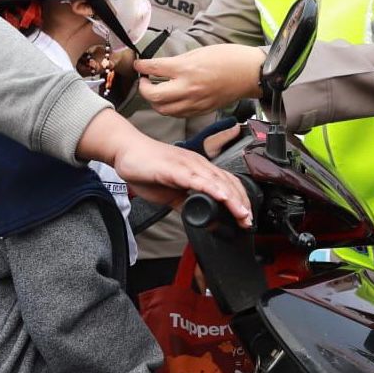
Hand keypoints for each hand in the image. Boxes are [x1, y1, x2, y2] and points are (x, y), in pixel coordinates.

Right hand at [76, 108, 251, 227]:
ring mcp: (187, 164)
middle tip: (248, 221)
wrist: (125, 151)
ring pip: (217, 181)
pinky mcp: (175, 168)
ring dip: (232, 199)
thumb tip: (200, 218)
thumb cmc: (145, 168)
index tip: (245, 218)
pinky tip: (222, 197)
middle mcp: (197, 164)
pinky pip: (197, 179)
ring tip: (242, 214)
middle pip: (228, 182)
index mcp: (197, 169)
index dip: (239, 201)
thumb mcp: (170, 193)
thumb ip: (185, 203)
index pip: (226, 184)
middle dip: (241, 203)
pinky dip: (212, 188)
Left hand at [135, 44, 264, 117]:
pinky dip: (169, 108)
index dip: (142, 67)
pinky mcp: (201, 111)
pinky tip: (171, 100)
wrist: (249, 73)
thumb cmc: (228, 58)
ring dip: (155, 102)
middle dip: (144, 89)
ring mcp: (194, 102)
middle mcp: (187, 88)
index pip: (154, 69)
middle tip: (144, 82)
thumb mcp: (198, 52)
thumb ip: (178, 62)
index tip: (138, 65)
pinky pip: (178, 114)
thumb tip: (161, 66)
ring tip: (155, 92)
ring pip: (163, 110)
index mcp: (186, 69)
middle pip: (153, 96)